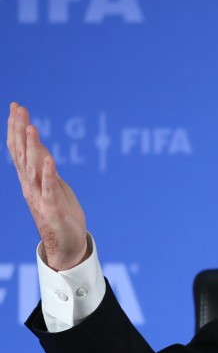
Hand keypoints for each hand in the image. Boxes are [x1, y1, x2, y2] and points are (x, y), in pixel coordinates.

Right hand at [7, 102, 88, 270]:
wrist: (66, 246)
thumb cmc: (60, 214)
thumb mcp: (53, 186)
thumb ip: (45, 168)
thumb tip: (40, 148)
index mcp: (30, 179)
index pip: (19, 149)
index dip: (17, 128)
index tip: (16, 106)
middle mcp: (30, 185)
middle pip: (21, 154)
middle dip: (20, 130)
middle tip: (18, 108)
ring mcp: (40, 196)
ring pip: (32, 168)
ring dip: (32, 148)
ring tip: (31, 127)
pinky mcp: (53, 208)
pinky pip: (49, 188)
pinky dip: (48, 173)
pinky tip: (49, 159)